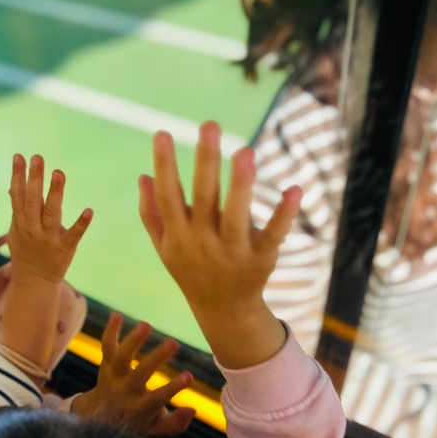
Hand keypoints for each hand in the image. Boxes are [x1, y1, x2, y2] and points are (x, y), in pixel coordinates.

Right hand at [7, 154, 91, 284]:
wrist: (33, 282)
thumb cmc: (26, 252)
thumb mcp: (16, 230)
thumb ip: (17, 208)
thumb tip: (11, 186)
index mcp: (21, 222)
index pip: (18, 195)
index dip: (18, 176)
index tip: (19, 156)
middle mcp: (33, 229)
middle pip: (32, 201)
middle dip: (34, 179)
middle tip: (38, 158)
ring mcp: (48, 239)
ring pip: (51, 213)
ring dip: (55, 193)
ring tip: (58, 173)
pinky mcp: (64, 249)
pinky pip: (73, 235)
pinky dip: (81, 223)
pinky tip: (89, 210)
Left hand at [71, 313, 194, 435]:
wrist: (98, 416)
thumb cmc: (135, 419)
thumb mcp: (155, 428)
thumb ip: (175, 423)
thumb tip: (193, 410)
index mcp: (139, 408)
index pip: (158, 398)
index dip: (173, 388)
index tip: (189, 376)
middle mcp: (124, 391)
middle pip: (139, 375)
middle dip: (156, 359)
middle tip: (174, 343)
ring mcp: (113, 376)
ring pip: (120, 358)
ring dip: (132, 341)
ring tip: (147, 325)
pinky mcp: (106, 363)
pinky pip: (106, 346)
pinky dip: (110, 331)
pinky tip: (117, 315)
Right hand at [137, 121, 300, 367]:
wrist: (223, 311)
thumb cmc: (192, 271)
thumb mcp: (166, 247)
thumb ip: (152, 214)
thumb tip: (141, 177)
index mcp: (179, 236)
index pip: (169, 196)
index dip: (165, 166)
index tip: (162, 133)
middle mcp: (203, 242)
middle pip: (204, 198)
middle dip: (206, 162)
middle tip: (210, 125)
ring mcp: (232, 252)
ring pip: (236, 216)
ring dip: (240, 185)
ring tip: (245, 151)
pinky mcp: (261, 259)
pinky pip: (273, 235)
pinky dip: (284, 214)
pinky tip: (294, 189)